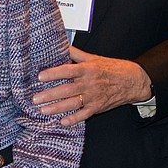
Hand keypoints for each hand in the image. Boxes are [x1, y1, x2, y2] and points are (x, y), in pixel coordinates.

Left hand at [32, 46, 151, 125]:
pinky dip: (74, 119)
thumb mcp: (94, 58)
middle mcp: (89, 83)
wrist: (133, 80)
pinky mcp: (98, 107)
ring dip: (57, 108)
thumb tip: (62, 45)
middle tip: (35, 98)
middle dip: (49, 94)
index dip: (53, 74)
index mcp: (87, 69)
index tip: (40, 77)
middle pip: (66, 89)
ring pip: (72, 103)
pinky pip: (84, 114)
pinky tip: (63, 121)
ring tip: (43, 110)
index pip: (67, 71)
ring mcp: (93, 97)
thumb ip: (76, 54)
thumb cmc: (112, 68)